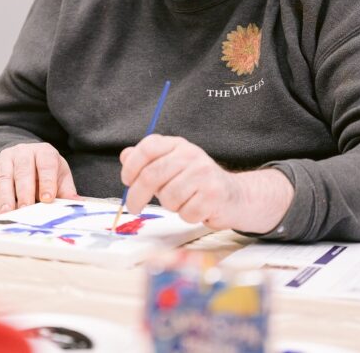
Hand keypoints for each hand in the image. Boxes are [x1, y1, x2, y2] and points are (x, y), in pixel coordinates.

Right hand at [0, 142, 79, 212]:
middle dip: (24, 190)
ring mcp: (5, 159)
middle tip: (25, 208)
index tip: (48, 199)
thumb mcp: (59, 176)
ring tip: (7, 211)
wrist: (24, 157)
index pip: (46, 164)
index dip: (47, 181)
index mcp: (44, 152)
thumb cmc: (45, 171)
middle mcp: (23, 152)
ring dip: (4, 195)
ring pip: (4, 175)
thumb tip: (77, 205)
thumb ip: (66, 191)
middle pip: (23, 170)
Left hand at [120, 134, 292, 232]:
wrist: (234, 196)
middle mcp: (191, 154)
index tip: (126, 181)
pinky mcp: (214, 194)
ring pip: (168, 197)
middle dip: (137, 196)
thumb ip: (148, 161)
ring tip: (181, 202)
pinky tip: (196, 208)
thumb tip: (125, 155)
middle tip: (134, 207)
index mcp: (178, 145)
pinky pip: (185, 212)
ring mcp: (204, 173)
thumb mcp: (172, 166)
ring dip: (170, 206)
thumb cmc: (197, 183)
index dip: (131, 166)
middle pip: (152, 175)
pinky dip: (187, 215)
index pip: (148, 148)